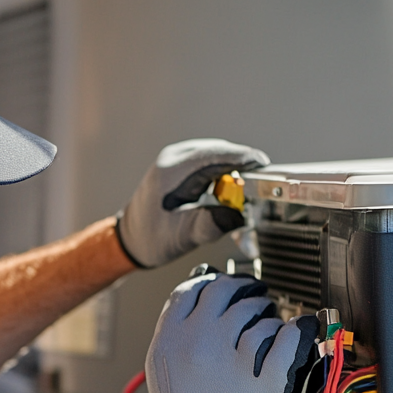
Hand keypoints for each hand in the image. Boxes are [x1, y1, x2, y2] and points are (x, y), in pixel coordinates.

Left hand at [115, 139, 268, 268]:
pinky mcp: (183, 168)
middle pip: (218, 152)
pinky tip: (231, 190)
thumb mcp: (181, 236)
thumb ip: (210, 225)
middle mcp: (174, 159)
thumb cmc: (149, 238)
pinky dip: (224, 174)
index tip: (262, 164)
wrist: (131, 239)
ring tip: (247, 190)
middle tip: (261, 184)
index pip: (213, 155)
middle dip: (241, 165)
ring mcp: (178, 161)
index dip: (241, 157)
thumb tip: (238, 216)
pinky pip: (211, 163)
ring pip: (216, 156)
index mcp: (170, 171)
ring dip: (234, 169)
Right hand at [123, 272, 316, 392]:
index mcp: (172, 338)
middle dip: (242, 289)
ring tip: (270, 319)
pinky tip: (298, 331)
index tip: (220, 285)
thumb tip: (204, 318)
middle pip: (226, 293)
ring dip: (267, 313)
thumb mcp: (162, 372)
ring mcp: (234, 359)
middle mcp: (202, 340)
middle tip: (253, 293)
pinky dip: (295, 332)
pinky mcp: (264, 380)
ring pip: (258, 315)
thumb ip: (179, 340)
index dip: (210, 283)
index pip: (192, 290)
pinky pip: (286, 341)